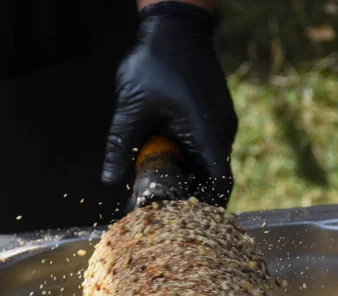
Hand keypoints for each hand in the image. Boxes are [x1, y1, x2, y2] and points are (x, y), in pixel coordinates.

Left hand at [101, 1, 237, 206]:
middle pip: (215, 178)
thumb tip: (109, 181)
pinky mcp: (216, 116)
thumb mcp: (131, 106)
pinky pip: (208, 148)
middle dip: (193, 197)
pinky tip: (171, 162)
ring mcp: (221, 123)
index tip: (189, 221)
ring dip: (191, 178)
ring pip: (211, 164)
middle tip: (167, 209)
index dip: (209, 207)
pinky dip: (193, 161)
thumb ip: (120, 145)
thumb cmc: (155, 61)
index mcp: (207, 133)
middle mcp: (221, 131)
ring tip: (164, 188)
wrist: (176, 25)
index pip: (220, 184)